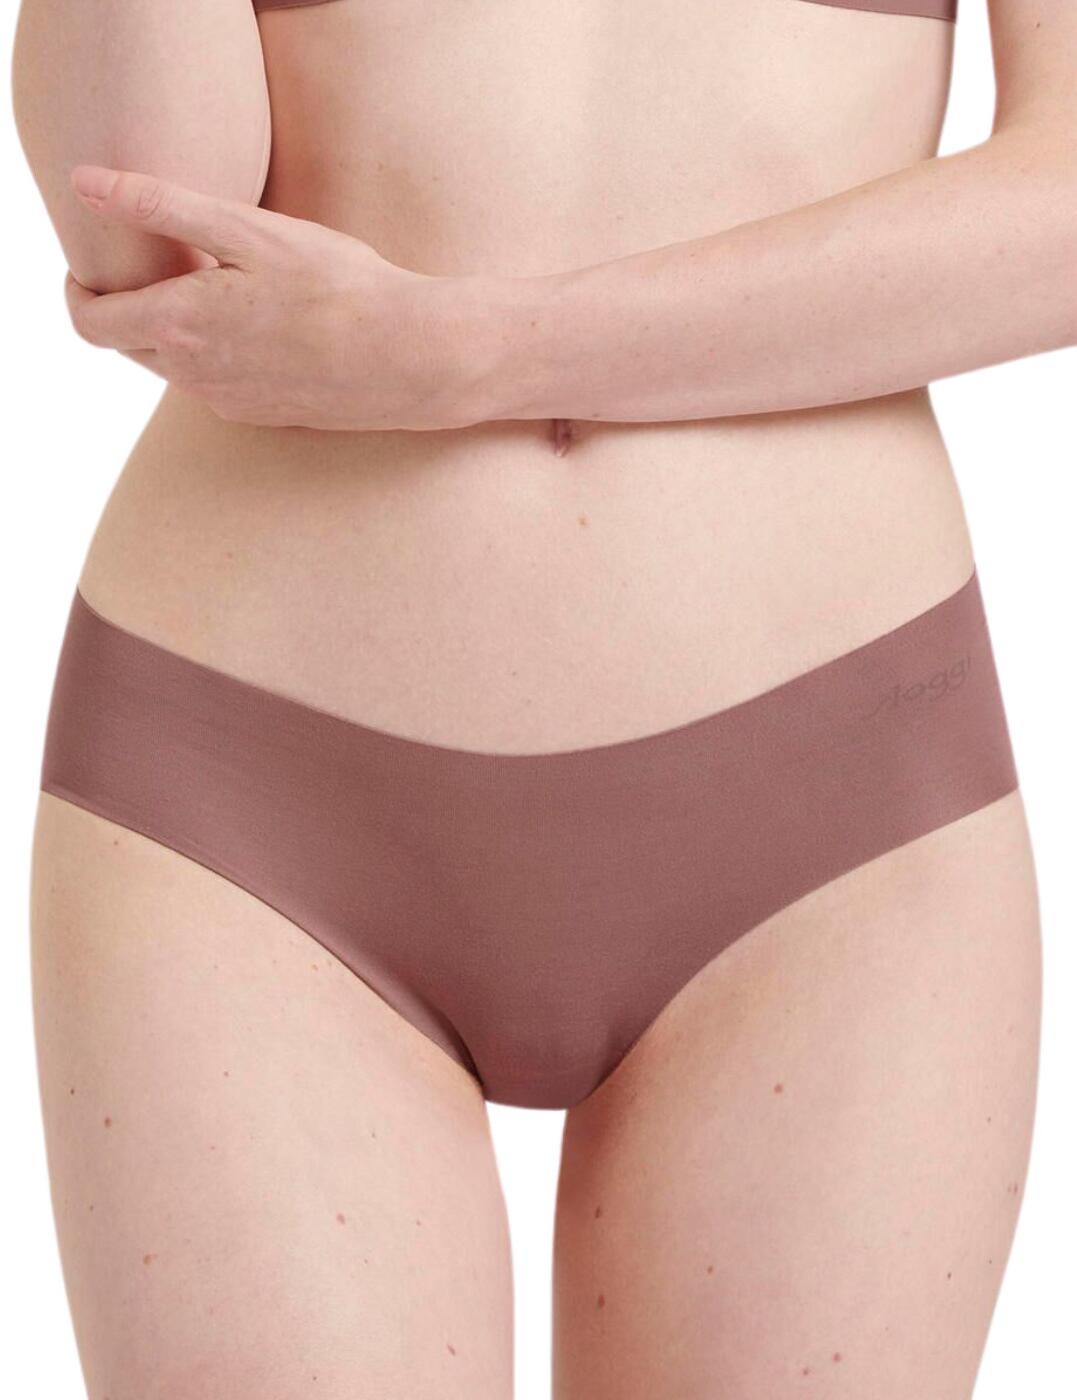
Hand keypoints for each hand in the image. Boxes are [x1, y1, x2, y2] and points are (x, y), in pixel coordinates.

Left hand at [64, 165, 492, 430]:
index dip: (78, 291)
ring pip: (173, 365)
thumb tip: (87, 184)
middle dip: (128, 304)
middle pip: (128, 344)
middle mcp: (195, 377)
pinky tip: (259, 325)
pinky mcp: (262, 416)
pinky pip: (214, 384)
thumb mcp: (250, 231)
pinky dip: (214, 352)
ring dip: (174, 328)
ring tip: (215, 286)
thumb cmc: (341, 288)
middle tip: (159, 262)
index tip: (92, 263)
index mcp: (180, 326)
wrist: (413, 360)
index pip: (91, 323)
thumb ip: (162, 206)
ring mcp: (229, 403)